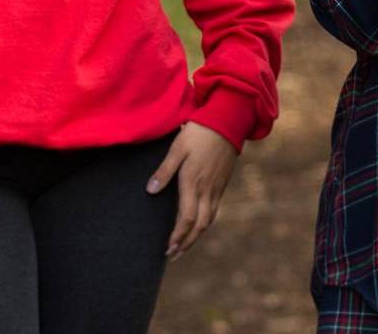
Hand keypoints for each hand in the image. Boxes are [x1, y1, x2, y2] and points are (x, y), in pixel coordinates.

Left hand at [146, 122, 237, 258]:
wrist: (227, 121)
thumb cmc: (199, 133)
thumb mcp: (176, 148)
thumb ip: (164, 171)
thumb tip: (150, 191)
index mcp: (193, 182)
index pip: (185, 218)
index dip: (177, 236)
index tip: (167, 249)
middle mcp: (207, 189)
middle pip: (199, 225)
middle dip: (187, 243)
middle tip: (174, 255)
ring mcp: (217, 187)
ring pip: (209, 219)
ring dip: (196, 235)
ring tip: (184, 245)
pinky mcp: (222, 183)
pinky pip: (215, 209)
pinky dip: (205, 223)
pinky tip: (198, 224)